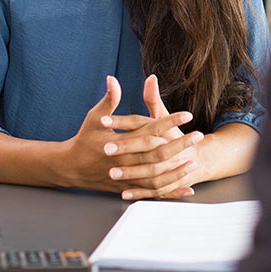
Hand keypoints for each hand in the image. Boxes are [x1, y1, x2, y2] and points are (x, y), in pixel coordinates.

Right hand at [58, 75, 196, 192]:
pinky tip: (186, 189)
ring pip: (157, 176)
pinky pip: (152, 192)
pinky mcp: (128, 188)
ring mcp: (126, 177)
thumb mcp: (95, 117)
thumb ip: (109, 100)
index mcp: (119, 142)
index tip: (187, 114)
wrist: (70, 168)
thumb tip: (112, 79)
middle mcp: (124, 161)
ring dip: (177, 170)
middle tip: (199, 136)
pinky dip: (170, 192)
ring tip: (195, 161)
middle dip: (180, 144)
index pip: (149, 130)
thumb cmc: (84, 140)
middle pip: (157, 153)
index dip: (169, 121)